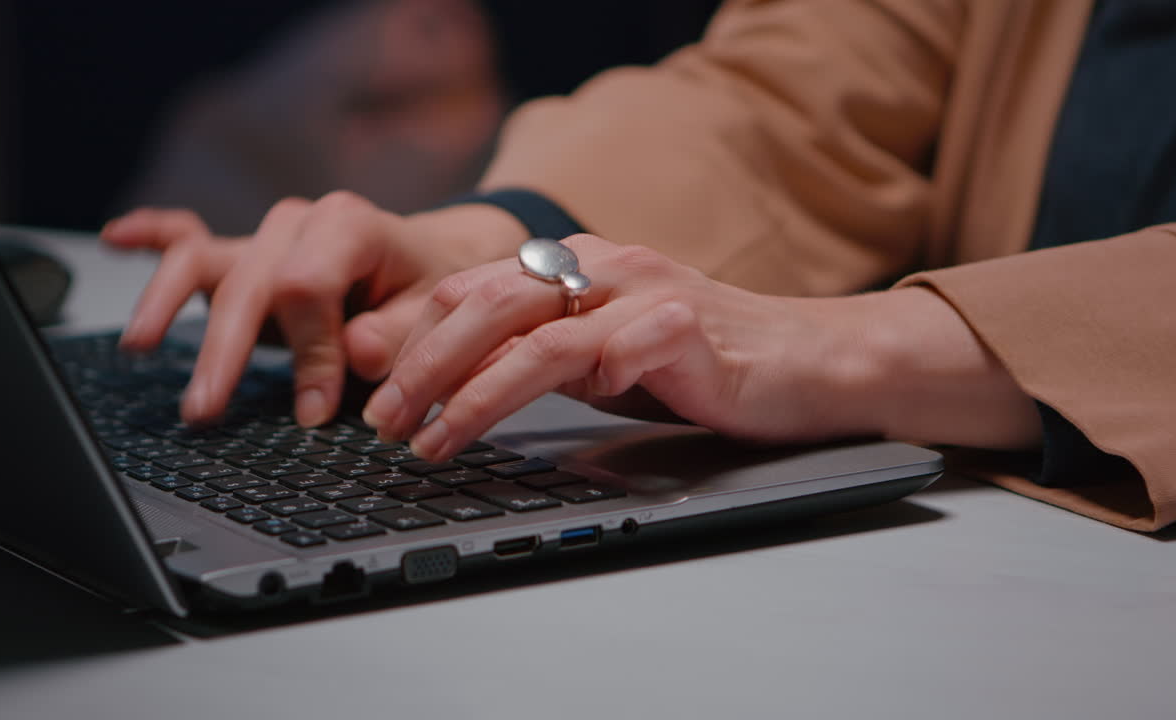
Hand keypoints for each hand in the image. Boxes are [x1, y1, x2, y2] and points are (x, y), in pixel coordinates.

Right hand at [101, 193, 527, 425]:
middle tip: (204, 409)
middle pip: (248, 283)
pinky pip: (191, 239)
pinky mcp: (246, 256)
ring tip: (139, 347)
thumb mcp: (434, 315)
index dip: (308, 353)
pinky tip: (117, 240)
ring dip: (167, 305)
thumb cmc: (431, 289)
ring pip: (204, 262)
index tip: (317, 409)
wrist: (433, 259)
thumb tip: (353, 354)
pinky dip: (152, 237)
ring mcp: (265, 236)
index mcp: (349, 225)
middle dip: (225, 350)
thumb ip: (397, 336)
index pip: (306, 289)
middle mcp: (298, 223)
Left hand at [363, 235, 1042, 459]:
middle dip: (421, 364)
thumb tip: (448, 381)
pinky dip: (569, 379)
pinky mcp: (683, 328)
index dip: (412, 336)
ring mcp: (644, 293)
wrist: (805, 362)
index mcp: (576, 266)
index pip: (472, 287)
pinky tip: (541, 418)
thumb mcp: (598, 355)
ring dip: (470, 390)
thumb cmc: (697, 362)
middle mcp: (603, 266)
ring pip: (534, 331)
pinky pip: (613, 349)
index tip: (371, 388)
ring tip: (430, 439)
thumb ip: (533, 353)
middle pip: (488, 301)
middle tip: (380, 420)